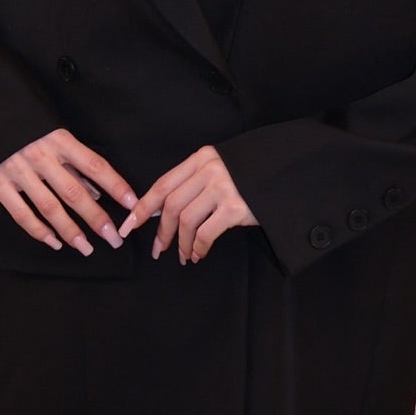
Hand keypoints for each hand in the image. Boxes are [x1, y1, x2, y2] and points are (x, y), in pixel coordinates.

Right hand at [0, 129, 137, 255]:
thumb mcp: (53, 137)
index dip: (115, 185)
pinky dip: (39, 231)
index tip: (132, 204)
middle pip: (74, 192)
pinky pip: (21, 214)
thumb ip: (74, 164)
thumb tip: (98, 192)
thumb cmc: (25, 128)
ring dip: (70, 231)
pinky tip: (54, 243)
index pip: (94, 165)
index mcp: (59, 140)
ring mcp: (18, 170)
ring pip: (50, 207)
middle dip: (96, 218)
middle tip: (114, 239)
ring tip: (87, 248)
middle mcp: (41, 155)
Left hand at [116, 145, 257, 263]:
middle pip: (171, 205)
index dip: (143, 207)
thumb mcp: (219, 169)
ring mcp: (223, 188)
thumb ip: (193, 182)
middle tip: (158, 249)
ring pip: (186, 221)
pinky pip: (206, 233)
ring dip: (181, 243)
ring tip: (183, 256)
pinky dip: (198, 247)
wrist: (286, 174)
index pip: (162, 184)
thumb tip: (161, 211)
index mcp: (200, 158)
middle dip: (161, 231)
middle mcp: (209, 170)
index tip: (129, 225)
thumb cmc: (249, 176)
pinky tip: (199, 253)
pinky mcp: (235, 208)